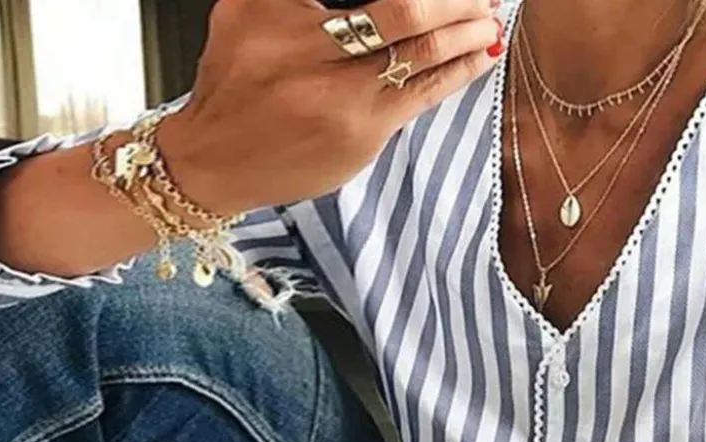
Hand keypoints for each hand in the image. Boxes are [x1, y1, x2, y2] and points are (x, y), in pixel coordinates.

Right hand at [157, 0, 503, 215]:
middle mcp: (313, 54)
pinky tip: (477, 58)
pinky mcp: (362, 135)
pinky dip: (454, 73)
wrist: (215, 161)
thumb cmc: (234, 85)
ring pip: (419, 56)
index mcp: (283, 16)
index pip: (375, 0)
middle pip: (403, 13)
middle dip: (452, 2)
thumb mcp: (247, 11)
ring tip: (489, 20)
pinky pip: (419, 97)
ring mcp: (341, 99)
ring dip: (463, 34)